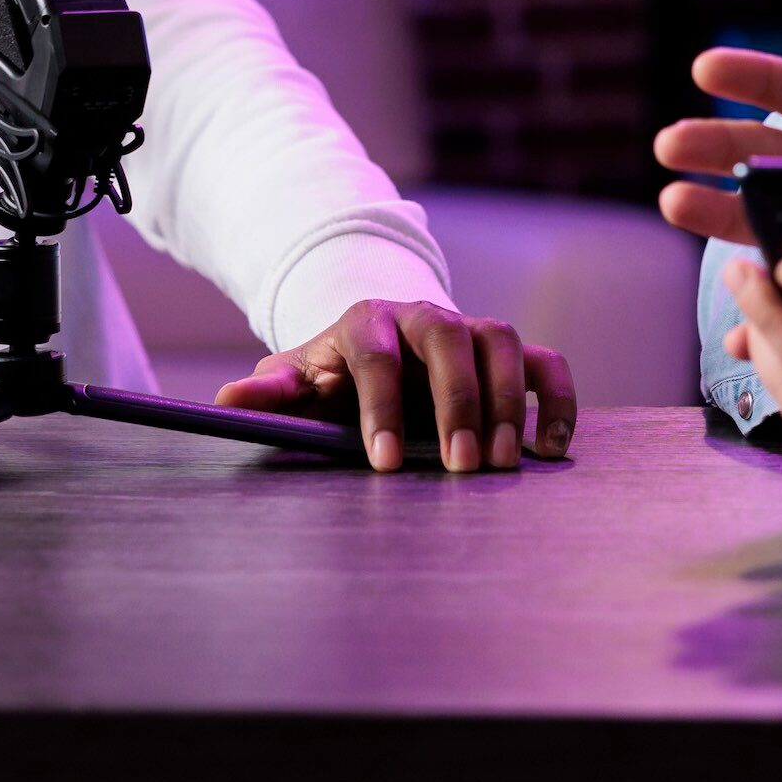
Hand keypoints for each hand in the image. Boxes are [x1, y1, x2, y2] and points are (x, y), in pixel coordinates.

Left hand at [213, 300, 577, 473]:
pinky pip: (545, 364)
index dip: (380, 405)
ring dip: (507, 402)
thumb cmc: (333, 380)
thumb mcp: (297, 384)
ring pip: (502, 341)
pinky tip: (548, 450)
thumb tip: (226, 402)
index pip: (375, 353)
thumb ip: (271, 393)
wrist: (375, 355)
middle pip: (447, 337)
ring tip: (501, 464)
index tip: (381, 462)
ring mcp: (471, 329)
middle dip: (457, 400)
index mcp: (365, 322)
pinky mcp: (508, 353)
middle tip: (459, 466)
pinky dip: (555, 400)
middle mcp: (422, 316)